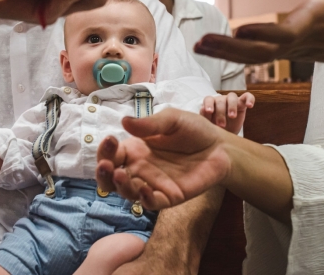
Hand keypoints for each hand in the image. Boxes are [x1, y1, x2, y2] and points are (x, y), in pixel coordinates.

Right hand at [96, 108, 229, 209]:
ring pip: (128, 192)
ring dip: (120, 186)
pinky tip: (144, 190)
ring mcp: (153, 184)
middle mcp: (140, 168)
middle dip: (103, 174)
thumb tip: (124, 121)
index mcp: (136, 149)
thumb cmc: (194, 130)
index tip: (110, 139)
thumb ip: (150, 123)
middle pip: (112, 178)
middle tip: (106, 166)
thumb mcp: (172, 119)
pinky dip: (145, 199)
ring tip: (121, 175)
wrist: (220, 147)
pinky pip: (152, 203)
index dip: (105, 150)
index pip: (112, 154)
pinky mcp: (169, 197)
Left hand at [194, 0, 323, 74]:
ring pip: (259, 59)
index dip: (262, 33)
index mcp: (318, 19)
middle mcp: (303, 39)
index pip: (286, 32)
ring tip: (200, 45)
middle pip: (262, 52)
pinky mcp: (294, 53)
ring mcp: (297, 50)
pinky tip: (217, 48)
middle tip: (201, 41)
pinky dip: (239, 55)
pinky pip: (263, 58)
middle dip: (230, 49)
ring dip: (228, 54)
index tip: (238, 29)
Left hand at [200, 92, 253, 133]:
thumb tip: (202, 109)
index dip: (208, 104)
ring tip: (232, 117)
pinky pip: (247, 96)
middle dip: (220, 112)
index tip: (209, 112)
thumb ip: (205, 117)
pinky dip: (249, 99)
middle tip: (221, 125)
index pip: (208, 99)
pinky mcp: (242, 104)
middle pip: (220, 100)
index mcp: (211, 104)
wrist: (227, 134)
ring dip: (232, 106)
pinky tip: (250, 106)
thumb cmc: (216, 129)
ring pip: (232, 96)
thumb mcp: (210, 125)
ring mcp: (232, 101)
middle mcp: (221, 100)